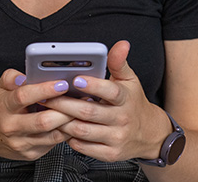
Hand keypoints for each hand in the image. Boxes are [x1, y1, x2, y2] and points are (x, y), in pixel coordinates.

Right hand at [0, 68, 73, 161]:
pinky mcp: (31, 154)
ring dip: (69, 123)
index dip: (44, 90)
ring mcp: (22, 143)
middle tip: (79, 99)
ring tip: (79, 110)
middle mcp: (12, 127)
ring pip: (52, 135)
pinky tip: (70, 122)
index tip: (61, 84)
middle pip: (43, 121)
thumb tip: (24, 76)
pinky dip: (65, 132)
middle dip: (64, 110)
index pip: (24, 97)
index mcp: (4, 107)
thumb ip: (11, 77)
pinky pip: (53, 144)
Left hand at [42, 41, 170, 162]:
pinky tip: (61, 128)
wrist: (149, 134)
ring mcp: (116, 138)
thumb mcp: (129, 81)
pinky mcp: (109, 153)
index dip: (92, 85)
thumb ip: (119, 62)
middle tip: (47, 96)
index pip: (110, 91)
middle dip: (64, 103)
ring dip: (63, 121)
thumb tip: (121, 44)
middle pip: (89, 112)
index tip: (75, 79)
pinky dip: (69, 138)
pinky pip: (84, 147)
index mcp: (125, 98)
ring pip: (83, 130)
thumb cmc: (133, 102)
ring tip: (49, 111)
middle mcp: (122, 119)